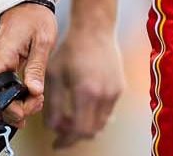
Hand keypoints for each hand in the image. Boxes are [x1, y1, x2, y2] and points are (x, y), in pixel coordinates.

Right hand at [0, 2, 57, 127]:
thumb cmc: (35, 17)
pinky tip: (32, 94)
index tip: (25, 110)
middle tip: (37, 103)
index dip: (5, 106)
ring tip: (38, 99)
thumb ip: (36, 67)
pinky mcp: (3, 64)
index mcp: (2, 56)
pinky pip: (5, 85)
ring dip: (19, 102)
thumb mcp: (42, 41)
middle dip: (17, 107)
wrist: (28, 0)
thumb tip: (34, 91)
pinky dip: (18, 93)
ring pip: (1, 92)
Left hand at [46, 22, 123, 146]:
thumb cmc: (72, 48)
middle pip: (92, 131)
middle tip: (61, 132)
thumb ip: (53, 105)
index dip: (66, 140)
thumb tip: (53, 126)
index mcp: (86, 92)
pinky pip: (107, 111)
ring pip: (101, 123)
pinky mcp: (119, 88)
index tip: (57, 143)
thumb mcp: (54, 75)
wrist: (94, 29)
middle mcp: (104, 95)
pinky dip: (95, 116)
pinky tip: (82, 108)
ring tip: (70, 120)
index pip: (79, 130)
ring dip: (86, 127)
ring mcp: (115, 92)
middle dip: (75, 136)